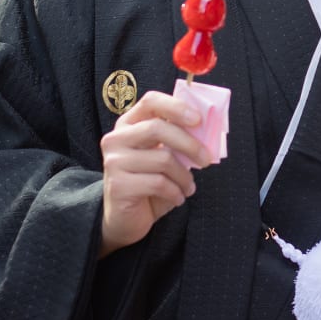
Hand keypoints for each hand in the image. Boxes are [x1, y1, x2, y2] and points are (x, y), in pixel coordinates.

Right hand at [98, 91, 210, 256]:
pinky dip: (175, 192)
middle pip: (157, 128)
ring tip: (189, 187)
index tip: (198, 119)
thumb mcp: (163, 156)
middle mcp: (116, 139)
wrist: (125, 219)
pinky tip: (177, 198)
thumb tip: (206, 128)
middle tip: (206, 159)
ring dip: (184, 176)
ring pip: (162, 159)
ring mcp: (114, 162)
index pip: (150, 101)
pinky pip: (158, 183)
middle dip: (189, 144)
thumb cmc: (149, 182)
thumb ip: (176, 139)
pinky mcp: (117, 185)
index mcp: (128, 124)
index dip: (176, 106)